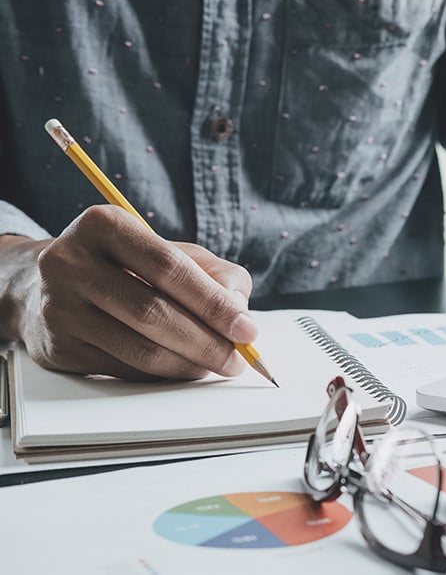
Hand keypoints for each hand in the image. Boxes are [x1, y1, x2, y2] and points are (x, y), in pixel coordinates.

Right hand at [0, 205, 256, 380]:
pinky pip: (124, 370)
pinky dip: (163, 374)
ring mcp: (60, 307)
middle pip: (153, 312)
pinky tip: (183, 368)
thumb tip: (239, 311)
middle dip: (207, 342)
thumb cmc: (125, 265)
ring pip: (139, 349)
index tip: (247, 329)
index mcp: (104, 225)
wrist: (45, 284)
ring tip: (216, 365)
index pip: (168, 268)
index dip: (213, 303)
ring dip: (189, 364)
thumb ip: (215, 273)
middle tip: (237, 359)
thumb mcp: (169, 251)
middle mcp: (72, 263)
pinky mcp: (58, 347)